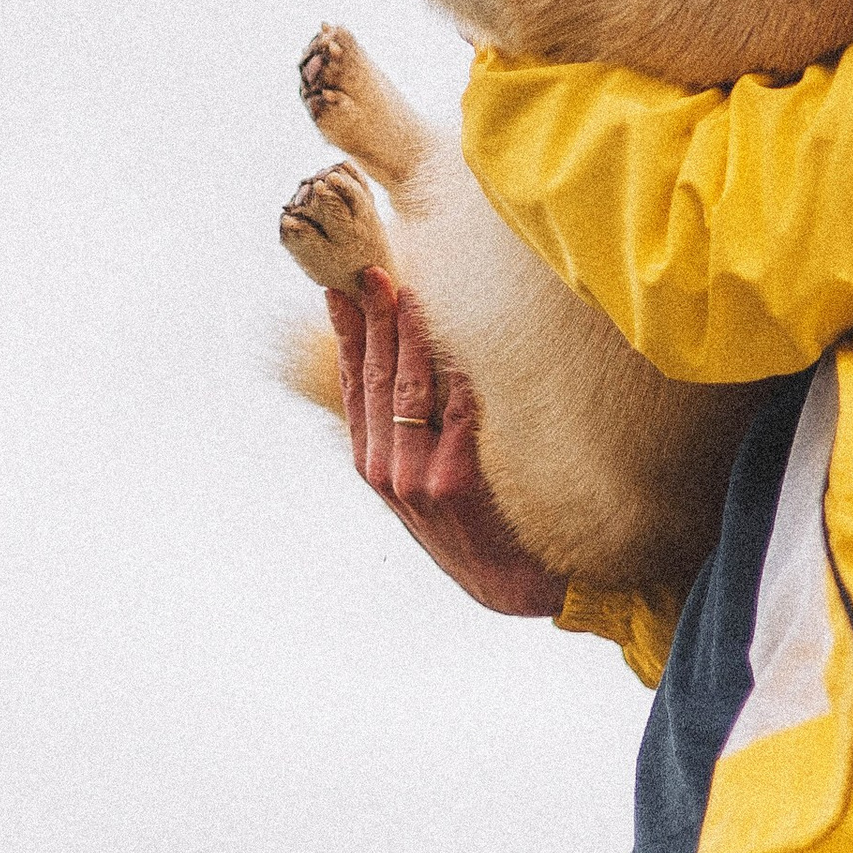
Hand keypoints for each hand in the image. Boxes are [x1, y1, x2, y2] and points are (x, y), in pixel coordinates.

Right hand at [329, 271, 564, 619]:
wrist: (510, 581)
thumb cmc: (472, 523)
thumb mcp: (421, 481)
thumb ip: (407, 430)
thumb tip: (405, 359)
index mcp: (372, 464)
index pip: (352, 383)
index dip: (347, 334)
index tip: (342, 288)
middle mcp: (386, 469)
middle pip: (376, 376)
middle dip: (375, 319)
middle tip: (375, 271)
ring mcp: (417, 476)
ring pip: (410, 386)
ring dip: (412, 333)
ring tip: (413, 291)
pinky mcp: (455, 481)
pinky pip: (459, 408)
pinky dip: (460, 370)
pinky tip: (463, 338)